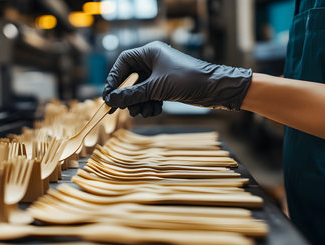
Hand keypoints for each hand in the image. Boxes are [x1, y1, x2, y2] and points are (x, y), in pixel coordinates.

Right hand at [103, 41, 252, 116]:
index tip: (108, 95)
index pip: (123, 63)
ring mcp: (160, 74)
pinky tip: (155, 110)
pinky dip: (150, 105)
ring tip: (145, 112)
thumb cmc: (188, 80)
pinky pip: (150, 96)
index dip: (114, 79)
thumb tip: (112, 99)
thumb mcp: (156, 88)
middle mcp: (154, 61)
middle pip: (131, 79)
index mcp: (150, 53)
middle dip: (129, 96)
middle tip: (124, 109)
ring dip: (140, 103)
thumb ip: (132, 94)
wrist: (216, 89)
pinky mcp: (166, 86)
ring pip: (140, 91)